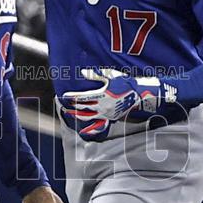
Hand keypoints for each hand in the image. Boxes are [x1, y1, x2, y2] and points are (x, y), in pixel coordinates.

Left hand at [61, 68, 177, 134]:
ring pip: (88, 117)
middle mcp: (103, 106)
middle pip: (83, 108)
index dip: (72, 97)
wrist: (140, 94)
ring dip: (77, 116)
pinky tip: (82, 131)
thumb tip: (82, 72)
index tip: (64, 96)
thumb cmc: (126, 82)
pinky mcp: (110, 117)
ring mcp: (106, 113)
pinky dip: (90, 129)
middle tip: (63, 105)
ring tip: (69, 114)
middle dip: (72, 107)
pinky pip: (99, 125)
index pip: (83, 97)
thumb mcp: (111, 76)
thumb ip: (96, 75)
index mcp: (102, 95)